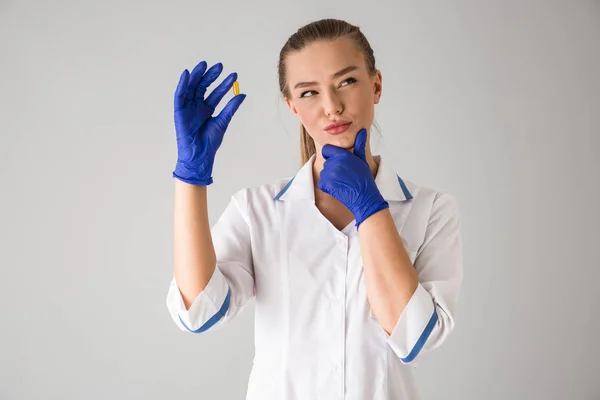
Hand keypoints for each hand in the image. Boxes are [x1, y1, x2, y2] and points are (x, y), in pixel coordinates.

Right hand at [172, 61, 245, 184]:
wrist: (199, 156)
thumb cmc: (209, 142)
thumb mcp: (222, 122)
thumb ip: (231, 108)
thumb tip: (242, 94)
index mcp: (207, 109)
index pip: (215, 92)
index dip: (223, 83)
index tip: (233, 75)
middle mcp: (196, 106)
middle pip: (203, 87)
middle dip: (211, 76)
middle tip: (221, 66)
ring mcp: (187, 108)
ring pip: (191, 88)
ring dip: (197, 76)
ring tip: (205, 65)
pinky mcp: (179, 111)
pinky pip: (179, 96)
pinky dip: (182, 84)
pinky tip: (187, 74)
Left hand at [317, 128, 388, 226]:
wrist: (364, 198)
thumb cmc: (364, 179)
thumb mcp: (362, 160)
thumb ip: (359, 144)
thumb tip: (361, 131)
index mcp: (342, 155)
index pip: (327, 149)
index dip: (331, 155)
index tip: (339, 162)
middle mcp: (334, 163)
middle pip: (326, 162)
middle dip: (333, 168)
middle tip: (345, 175)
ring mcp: (329, 174)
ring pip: (324, 172)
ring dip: (330, 178)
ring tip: (343, 182)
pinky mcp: (325, 184)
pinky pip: (322, 183)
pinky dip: (327, 187)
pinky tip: (338, 188)